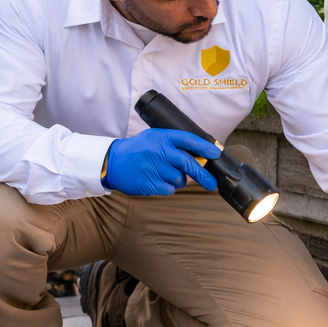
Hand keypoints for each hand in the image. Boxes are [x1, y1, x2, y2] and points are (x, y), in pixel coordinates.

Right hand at [103, 128, 219, 196]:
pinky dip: (169, 188)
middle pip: (188, 164)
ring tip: (167, 175)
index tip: (216, 154)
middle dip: (203, 175)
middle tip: (211, 183)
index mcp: (161, 137)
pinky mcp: (149, 183)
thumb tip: (200, 155)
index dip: (204, 147)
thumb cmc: (137, 150)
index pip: (188, 140)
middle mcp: (158, 151)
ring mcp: (153, 168)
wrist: (111, 162)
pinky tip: (160, 182)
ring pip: (180, 179)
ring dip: (179, 181)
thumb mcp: (154, 138)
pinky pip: (170, 189)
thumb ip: (174, 144)